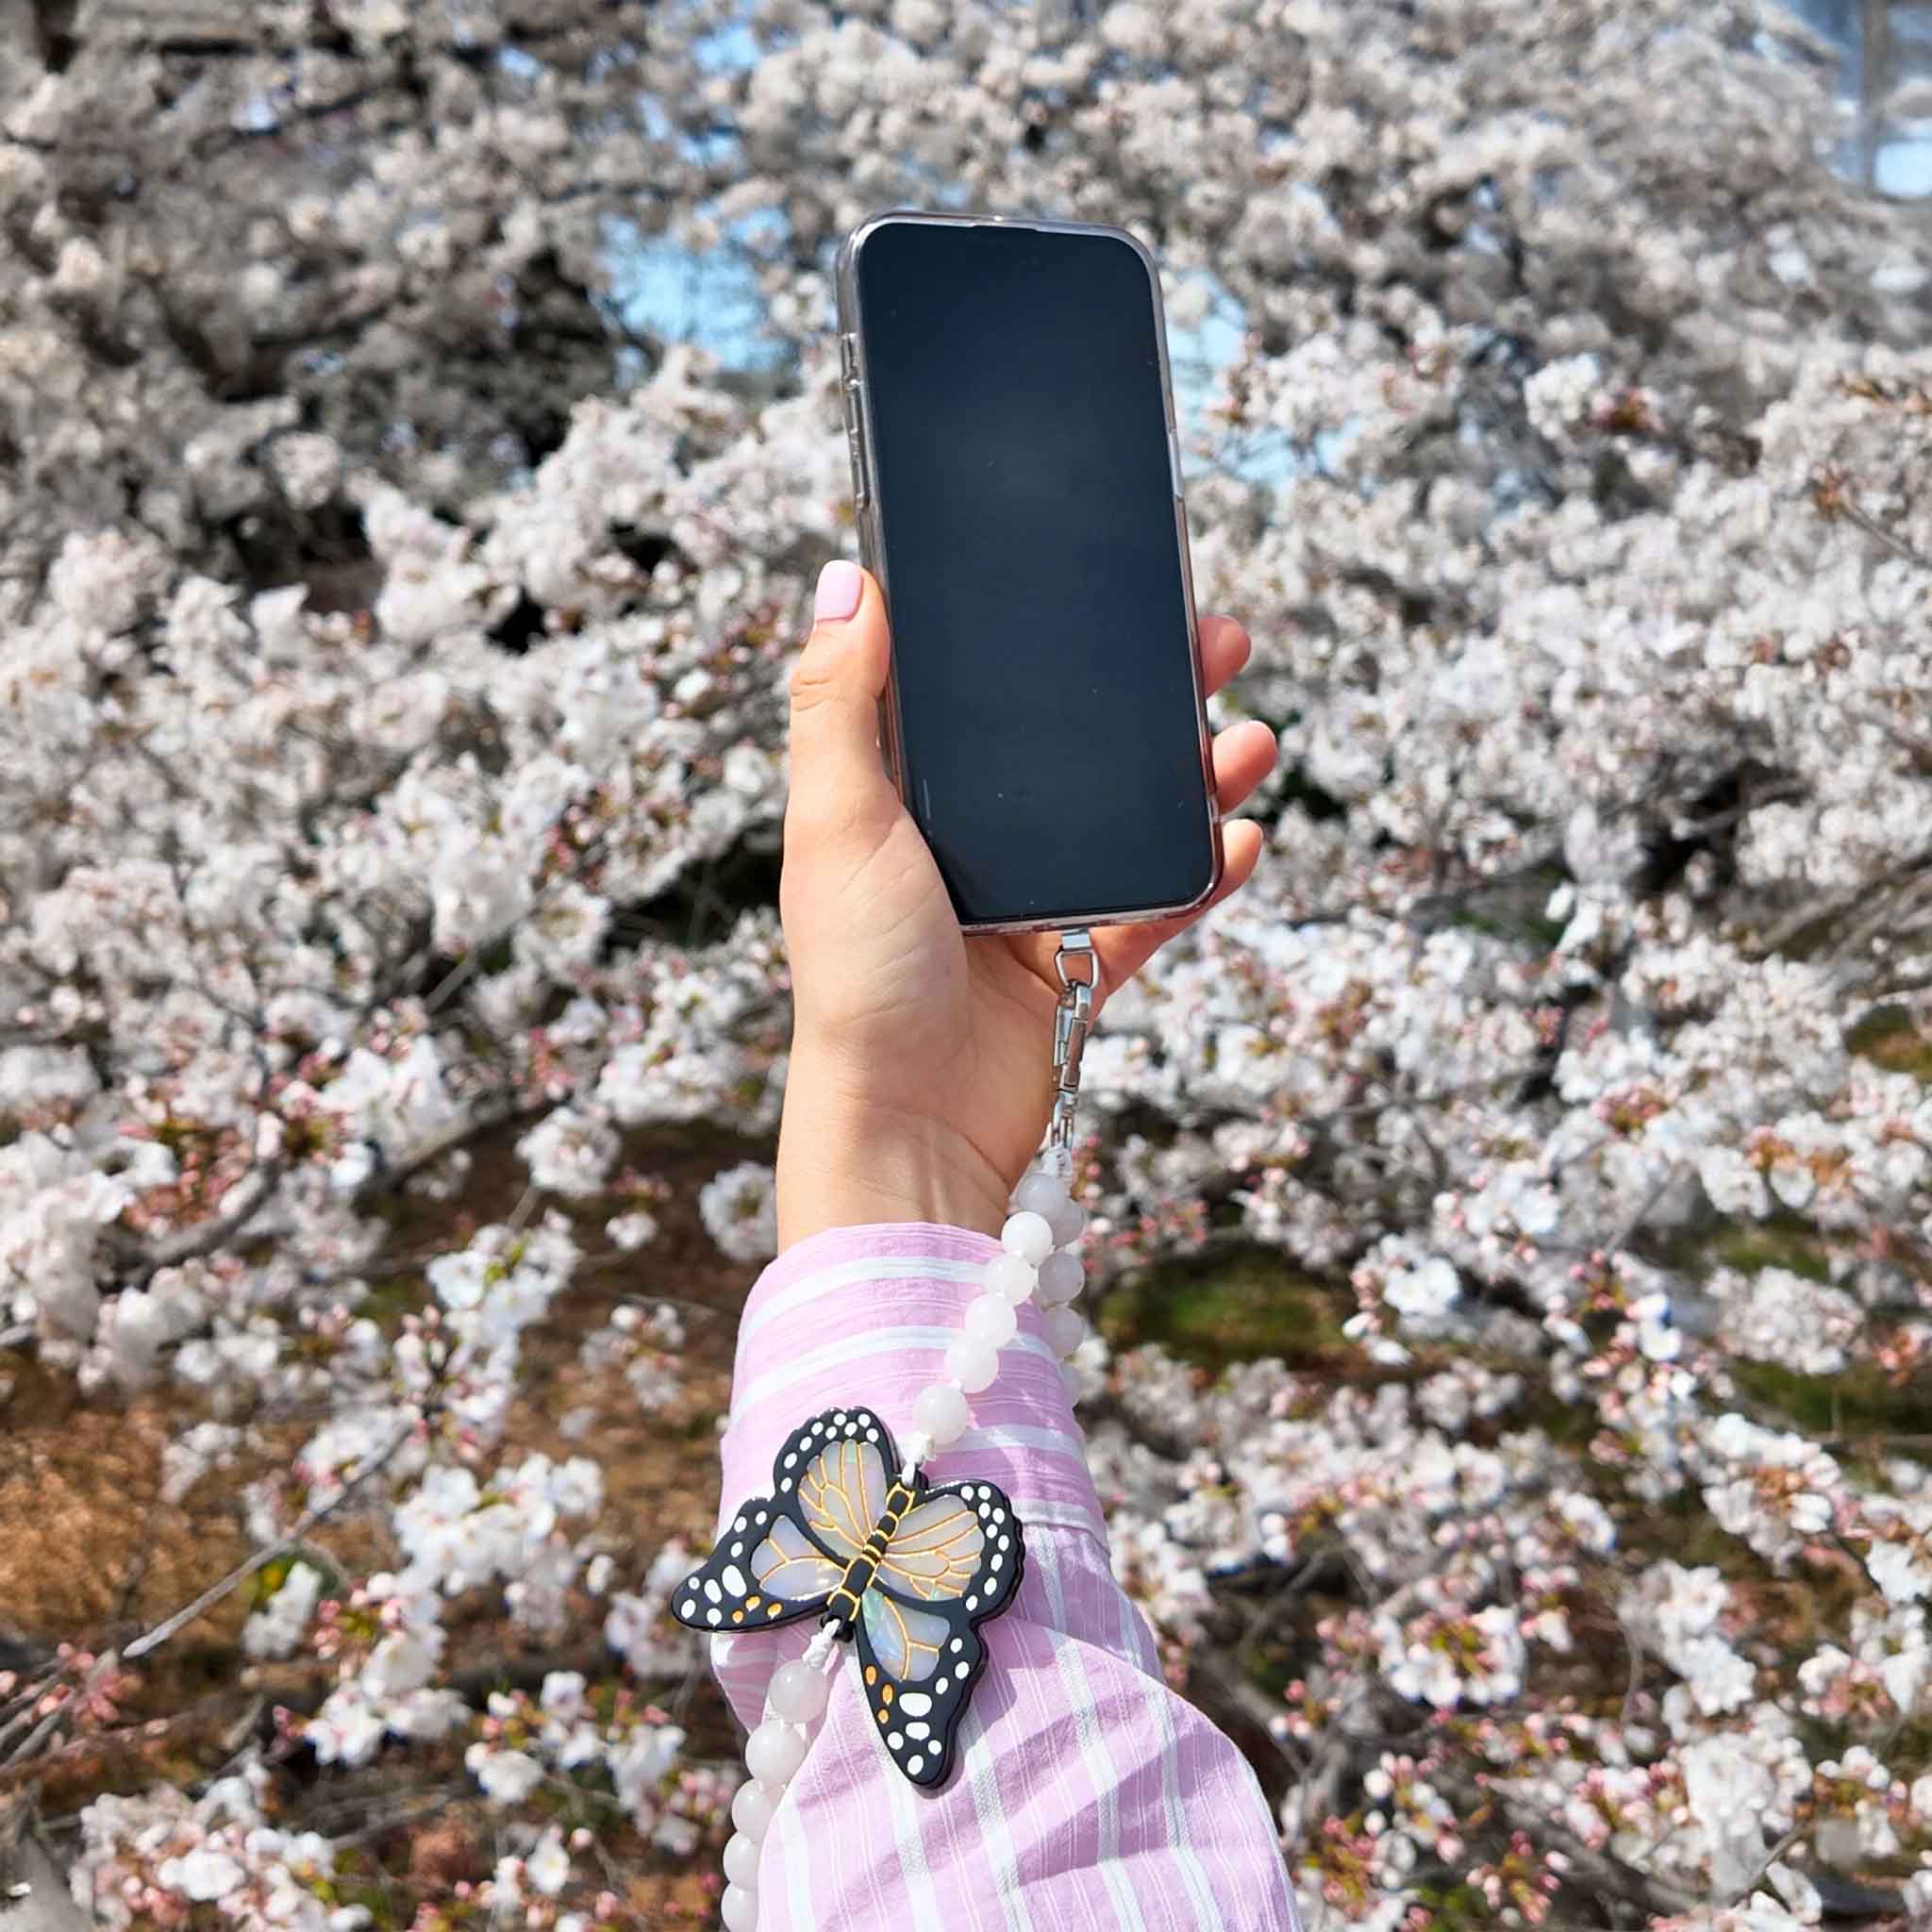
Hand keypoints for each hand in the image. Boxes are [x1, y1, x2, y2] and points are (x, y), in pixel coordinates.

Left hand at [775, 560, 1276, 1246]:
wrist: (911, 1123)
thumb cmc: (857, 976)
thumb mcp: (837, 820)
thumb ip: (840, 702)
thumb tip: (848, 579)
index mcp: (908, 797)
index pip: (987, 698)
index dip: (1044, 643)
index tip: (1109, 593)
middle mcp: (974, 843)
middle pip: (1077, 749)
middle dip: (1153, 697)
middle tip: (1217, 644)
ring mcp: (1033, 904)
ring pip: (1132, 819)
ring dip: (1198, 776)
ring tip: (1252, 739)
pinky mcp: (1078, 965)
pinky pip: (1159, 905)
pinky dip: (1203, 871)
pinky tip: (1239, 837)